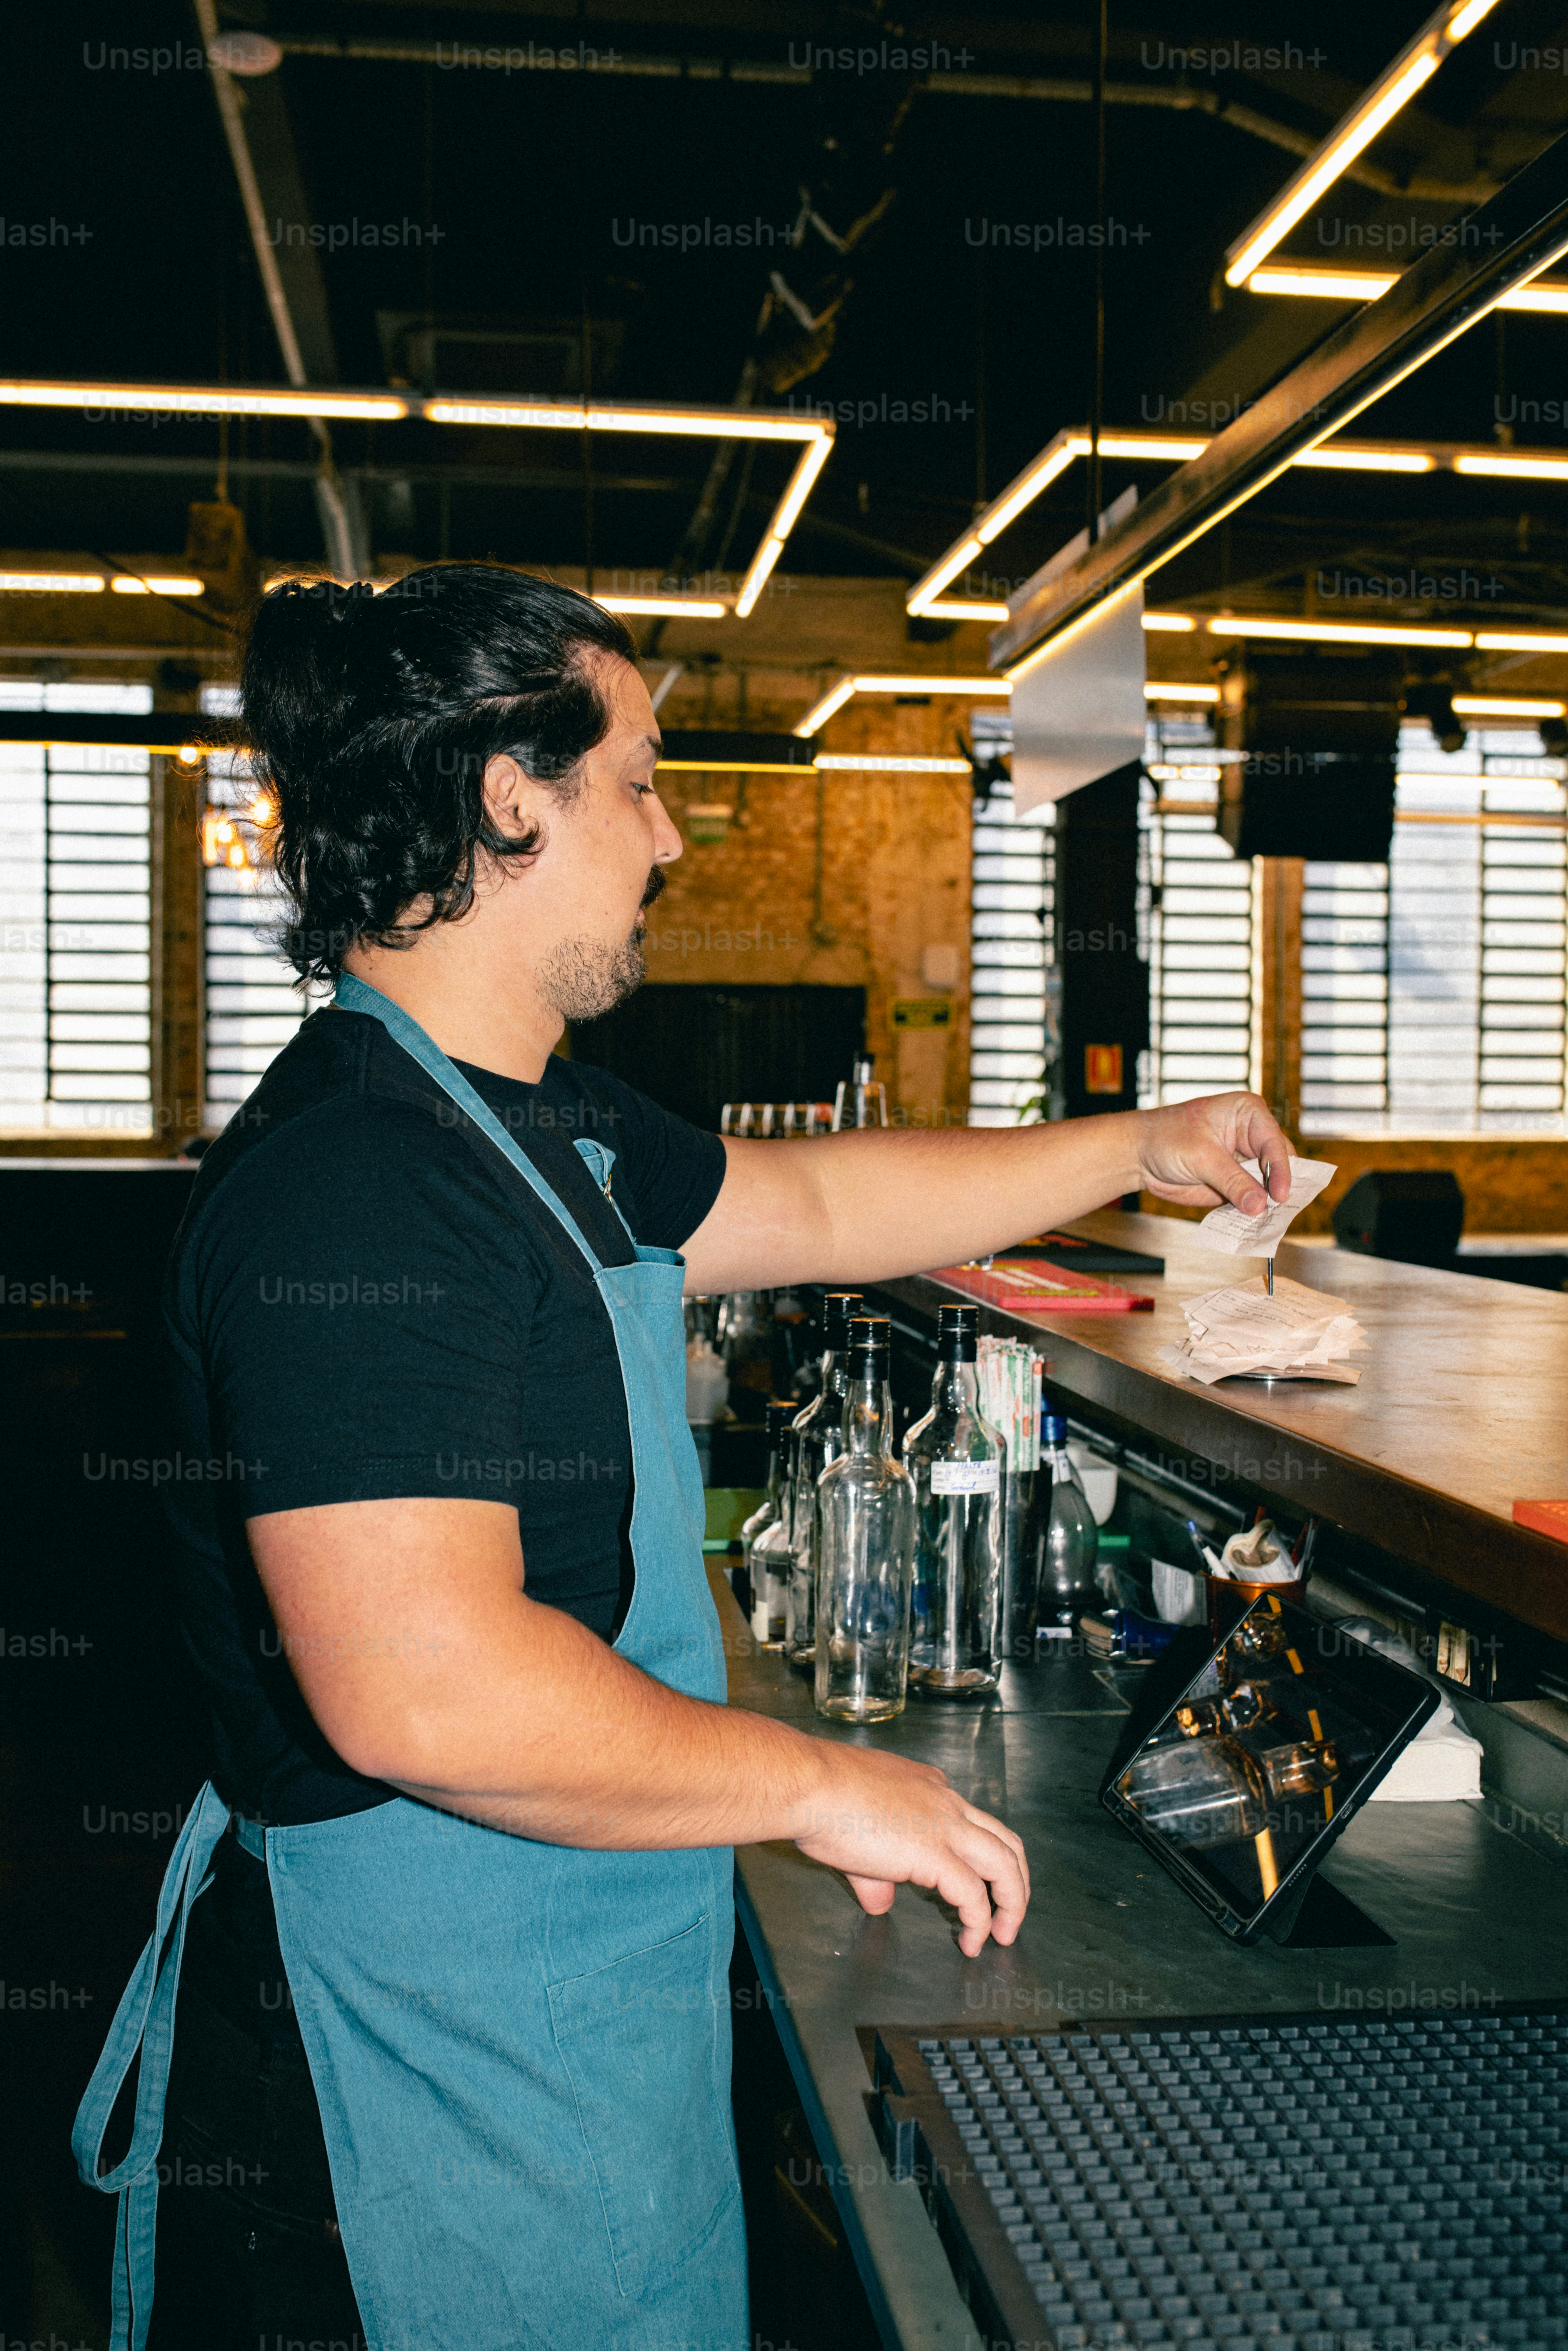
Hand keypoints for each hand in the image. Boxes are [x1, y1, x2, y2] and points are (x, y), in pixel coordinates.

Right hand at [790, 1744, 1029, 1956]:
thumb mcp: (856, 1833)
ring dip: (1012, 1902)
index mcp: (929, 1788)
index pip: (970, 1821)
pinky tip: (971, 1941)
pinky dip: (979, 1921)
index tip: (966, 1885)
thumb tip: (880, 1900)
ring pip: (1005, 1862)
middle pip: (1005, 1840)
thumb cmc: (820, 1798)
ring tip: (1003, 1934)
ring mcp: (944, 1825)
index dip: (975, 1857)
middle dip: (1014, 1880)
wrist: (808, 1784)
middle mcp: (945, 1802)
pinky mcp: (934, 1853)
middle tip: (1008, 1914)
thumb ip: (876, 1873)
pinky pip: (973, 1894)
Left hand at [1134, 1092, 1293, 1213]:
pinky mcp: (1234, 1182)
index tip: (1280, 1195)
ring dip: (1267, 1203)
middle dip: (1278, 1188)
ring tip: (1269, 1222)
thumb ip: (1232, 1181)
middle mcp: (1251, 1136)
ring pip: (1267, 1185)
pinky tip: (1253, 1225)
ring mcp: (1244, 1160)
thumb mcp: (1201, 1157)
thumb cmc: (1165, 1138)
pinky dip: (1252, 1212)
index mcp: (1249, 1114)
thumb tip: (1259, 1205)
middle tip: (1279, 1211)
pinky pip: (1250, 1199)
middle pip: (1279, 1164)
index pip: (1275, 1143)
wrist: (1139, 1155)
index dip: (1281, 1170)